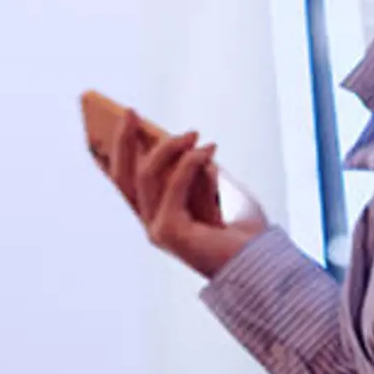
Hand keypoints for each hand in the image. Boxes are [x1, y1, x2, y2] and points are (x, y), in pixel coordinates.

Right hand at [104, 109, 268, 278]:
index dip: (114, 153)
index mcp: (159, 216)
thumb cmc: (243, 229)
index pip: (126, 182)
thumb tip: (185, 143)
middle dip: (122, 141)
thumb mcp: (216, 191)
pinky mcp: (169, 231)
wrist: (259, 261)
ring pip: (146, 176)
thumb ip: (195, 171)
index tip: (118, 120)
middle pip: (123, 177)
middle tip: (129, 112)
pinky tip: (209, 149)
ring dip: (168, 148)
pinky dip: (190, 163)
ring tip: (193, 133)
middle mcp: (151, 223)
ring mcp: (156, 229)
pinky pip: (174, 186)